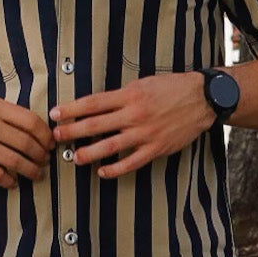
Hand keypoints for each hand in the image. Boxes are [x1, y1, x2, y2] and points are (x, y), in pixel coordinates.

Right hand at [0, 90, 53, 187]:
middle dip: (40, 155)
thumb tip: (31, 125)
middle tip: (45, 161)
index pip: (30, 122)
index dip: (45, 135)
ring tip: (36, 174)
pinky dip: (9, 181)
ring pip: (14, 161)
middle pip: (25, 144)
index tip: (50, 143)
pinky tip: (13, 182)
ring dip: (30, 170)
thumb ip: (3, 110)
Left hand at [50, 73, 212, 178]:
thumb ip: (121, 96)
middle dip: (72, 131)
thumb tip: (97, 106)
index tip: (55, 114)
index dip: (71, 109)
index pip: (93, 103)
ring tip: (74, 158)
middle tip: (56, 137)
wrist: (202, 99)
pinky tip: (102, 172)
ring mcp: (145, 134)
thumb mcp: (143, 84)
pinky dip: (115, 169)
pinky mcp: (156, 149)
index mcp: (129, 95)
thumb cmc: (171, 88)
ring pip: (110, 147)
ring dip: (88, 153)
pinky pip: (131, 163)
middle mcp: (134, 114)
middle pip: (95, 125)